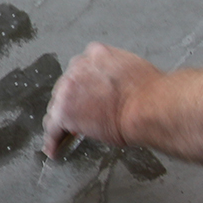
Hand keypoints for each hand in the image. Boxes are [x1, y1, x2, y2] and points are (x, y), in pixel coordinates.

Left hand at [42, 42, 160, 158]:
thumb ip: (114, 74)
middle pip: (66, 87)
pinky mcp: (64, 112)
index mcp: (96, 53)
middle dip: (72, 101)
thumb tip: (113, 89)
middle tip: (80, 116)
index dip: (83, 86)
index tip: (86, 96)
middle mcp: (78, 67)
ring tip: (65, 135)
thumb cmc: (149, 92)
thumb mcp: (131, 69)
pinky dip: (53, 140)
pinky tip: (55, 149)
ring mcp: (68, 89)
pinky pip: (53, 128)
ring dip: (62, 119)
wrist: (148, 107)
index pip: (81, 69)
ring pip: (57, 106)